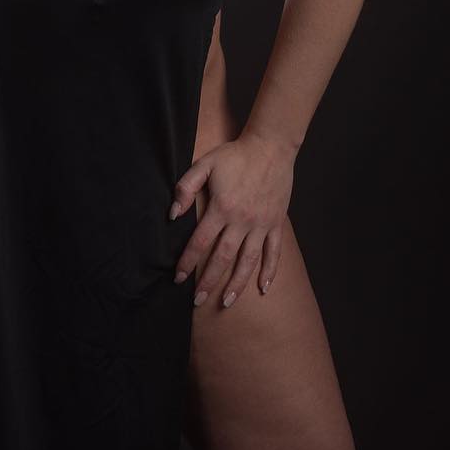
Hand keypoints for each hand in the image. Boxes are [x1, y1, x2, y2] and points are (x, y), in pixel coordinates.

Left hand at [168, 130, 296, 307]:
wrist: (270, 147)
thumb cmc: (235, 156)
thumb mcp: (204, 165)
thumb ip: (185, 188)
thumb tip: (173, 214)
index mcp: (222, 208)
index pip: (200, 242)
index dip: (187, 262)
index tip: (178, 278)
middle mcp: (242, 221)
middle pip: (222, 258)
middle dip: (208, 281)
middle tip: (197, 300)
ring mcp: (261, 224)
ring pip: (248, 261)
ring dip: (237, 284)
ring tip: (226, 302)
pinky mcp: (276, 223)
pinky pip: (274, 252)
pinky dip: (270, 271)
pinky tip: (263, 288)